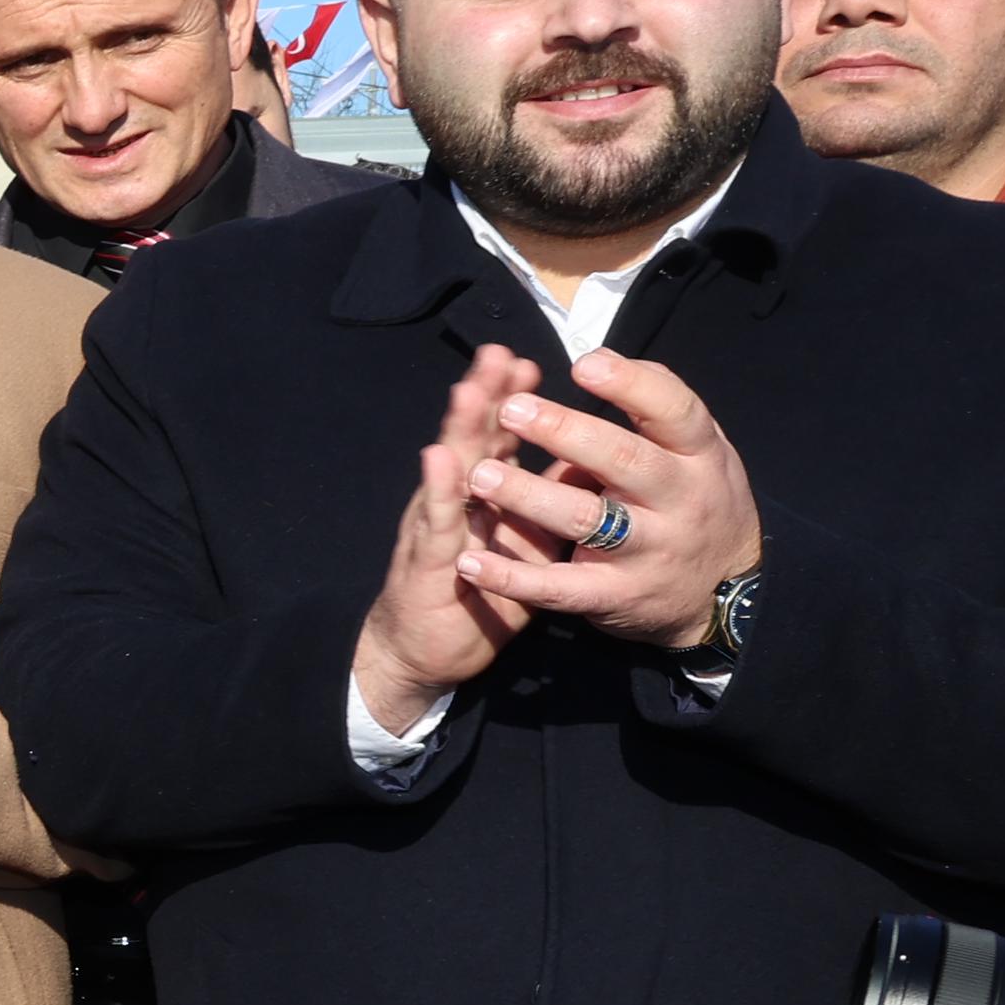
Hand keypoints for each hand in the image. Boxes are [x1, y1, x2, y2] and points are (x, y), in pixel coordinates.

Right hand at [352, 344, 549, 735]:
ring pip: (449, 470)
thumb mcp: (521, 546)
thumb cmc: (476, 595)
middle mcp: (457, 502)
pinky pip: (435, 523)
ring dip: (458, 429)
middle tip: (498, 352)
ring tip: (470, 389)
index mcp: (484, 496)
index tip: (530, 360)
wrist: (422, 652)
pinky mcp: (424, 562)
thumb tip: (582, 470)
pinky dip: (439, 489)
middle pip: (473, 438)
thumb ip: (543, 506)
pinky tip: (439, 458)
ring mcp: (436, 527)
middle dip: (486, 395)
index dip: (513, 399)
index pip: (501, 437)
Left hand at [458, 350, 767, 648]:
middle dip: (565, 433)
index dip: (632, 386)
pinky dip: (512, 577)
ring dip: (528, 496)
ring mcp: (648, 551)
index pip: (675, 412)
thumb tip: (598, 359)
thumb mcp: (696, 449)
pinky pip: (560, 587)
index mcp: (699, 455)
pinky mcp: (616, 596)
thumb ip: (656, 404)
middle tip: (510, 409)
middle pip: (623, 461)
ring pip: (585, 520)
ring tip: (479, 474)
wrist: (727, 592)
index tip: (583, 366)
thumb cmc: (695, 498)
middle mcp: (679, 501)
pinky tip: (469, 561)